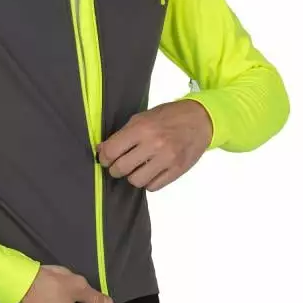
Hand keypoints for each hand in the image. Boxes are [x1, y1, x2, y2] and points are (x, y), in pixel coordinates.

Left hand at [97, 99, 212, 191]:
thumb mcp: (142, 117)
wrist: (200, 120)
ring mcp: (167, 159)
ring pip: (136, 181)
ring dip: (132, 176)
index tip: (105, 158)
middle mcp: (153, 144)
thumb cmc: (168, 116)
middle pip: (122, 168)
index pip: (112, 151)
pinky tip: (150, 171)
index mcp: (142, 128)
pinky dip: (148, 182)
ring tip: (136, 168)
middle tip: (118, 166)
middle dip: (115, 169)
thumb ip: (123, 134)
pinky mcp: (177, 171)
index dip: (104, 157)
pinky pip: (153, 186)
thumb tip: (102, 149)